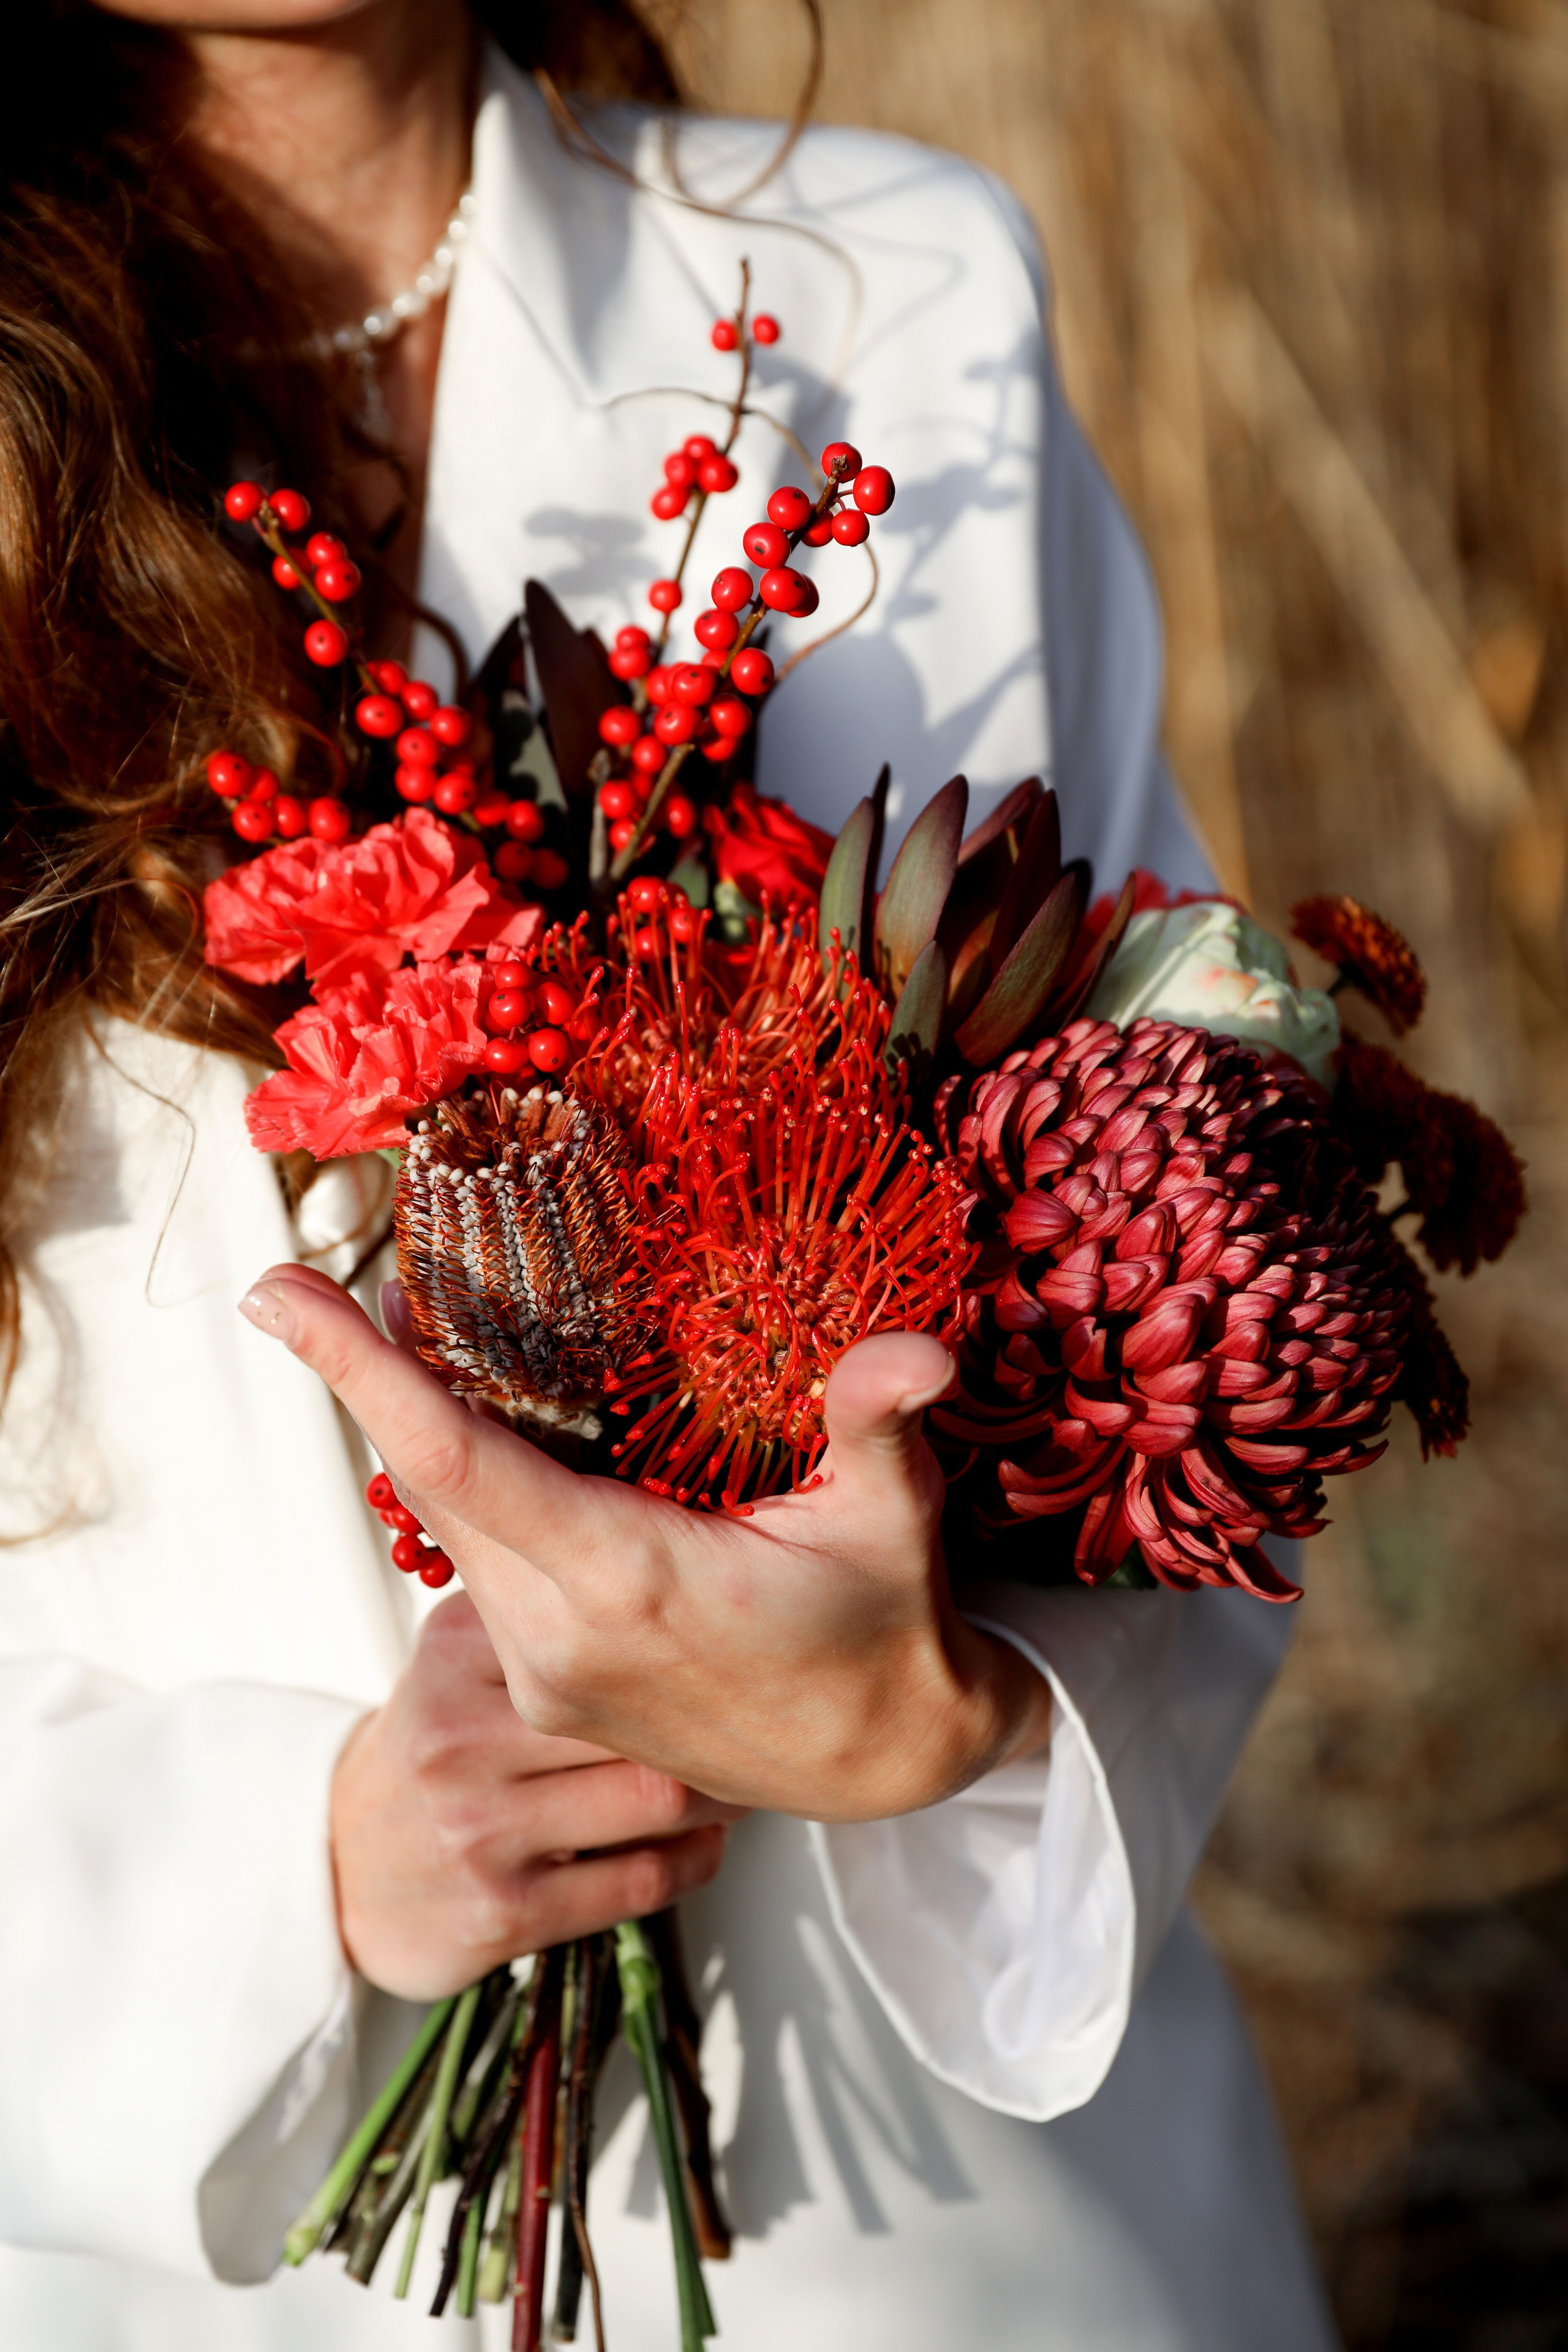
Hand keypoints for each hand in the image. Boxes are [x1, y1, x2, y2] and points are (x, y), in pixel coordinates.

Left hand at [244, 1266, 1052, 1822]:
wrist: (879, 1761)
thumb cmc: (884, 1628)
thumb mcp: (892, 1518)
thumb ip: (880, 1423)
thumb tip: (915, 1349)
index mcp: (621, 1582)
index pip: (452, 1456)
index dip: (356, 1371)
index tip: (276, 1294)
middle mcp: (555, 1635)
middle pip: (426, 1477)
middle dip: (368, 1379)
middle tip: (318, 1285)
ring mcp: (542, 1670)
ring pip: (449, 1522)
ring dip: (422, 1433)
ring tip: (419, 1334)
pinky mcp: (546, 1683)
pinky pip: (479, 1562)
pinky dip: (467, 1490)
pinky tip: (497, 1436)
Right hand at [331, 1589, 741, 1999]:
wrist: (342, 1869)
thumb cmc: (438, 1744)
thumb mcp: (460, 1650)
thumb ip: (536, 1593)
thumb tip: (656, 1519)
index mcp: (456, 1649)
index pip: (593, 1612)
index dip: (681, 1620)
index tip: (730, 1616)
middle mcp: (462, 1734)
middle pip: (637, 1706)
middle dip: (717, 1707)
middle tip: (764, 1700)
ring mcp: (480, 1828)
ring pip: (656, 1796)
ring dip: (723, 1787)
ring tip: (744, 1769)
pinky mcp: (505, 1912)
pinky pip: (643, 1879)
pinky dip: (698, 1855)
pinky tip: (708, 1837)